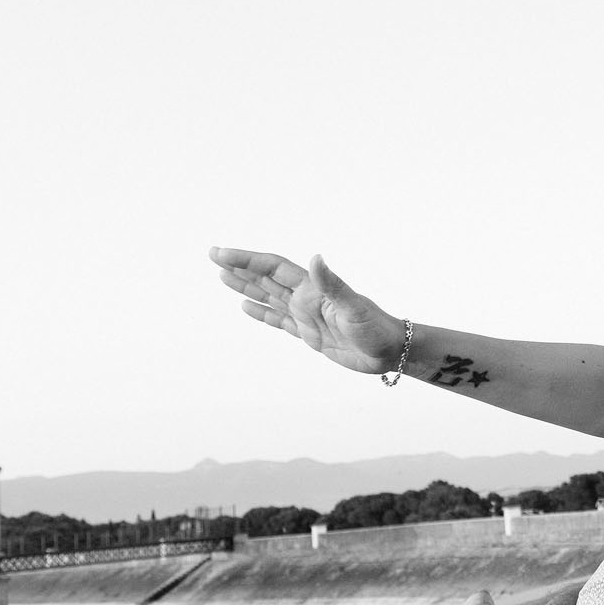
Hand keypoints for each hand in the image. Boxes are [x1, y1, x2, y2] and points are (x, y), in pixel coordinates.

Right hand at [210, 247, 404, 374]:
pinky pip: (278, 321)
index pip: (272, 268)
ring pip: (268, 297)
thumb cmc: (375, 328)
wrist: (390, 351)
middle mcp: (306, 298)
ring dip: (245, 286)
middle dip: (240, 267)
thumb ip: (332, 284)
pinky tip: (246, 306)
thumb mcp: (353, 306)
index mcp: (312, 289)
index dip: (247, 259)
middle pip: (265, 278)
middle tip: (213, 254)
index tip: (222, 253)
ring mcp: (305, 316)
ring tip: (222, 276)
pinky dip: (261, 313)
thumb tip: (316, 258)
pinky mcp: (308, 334)